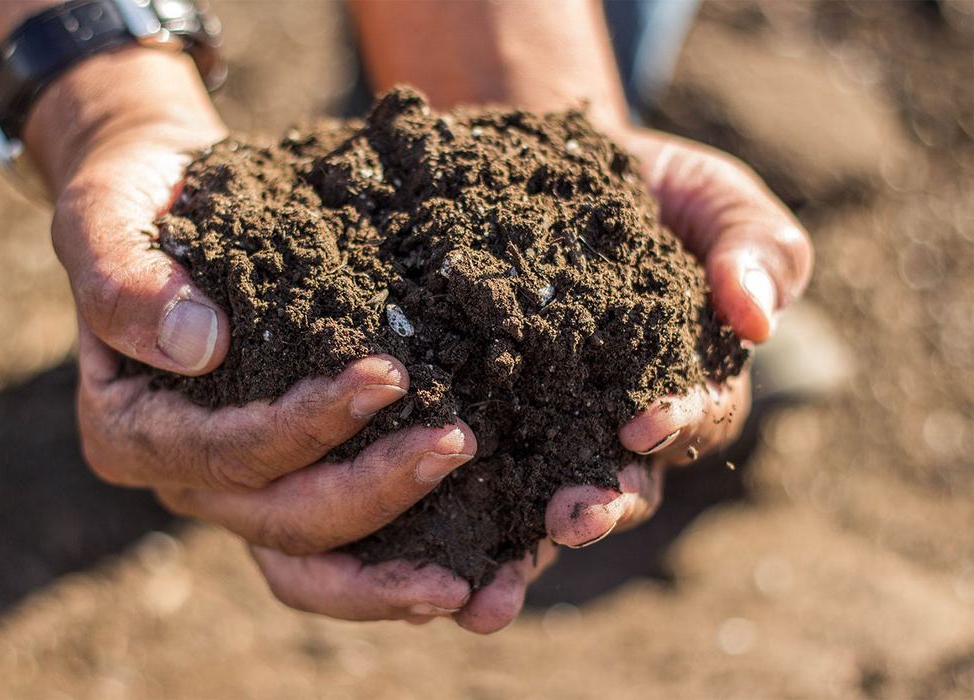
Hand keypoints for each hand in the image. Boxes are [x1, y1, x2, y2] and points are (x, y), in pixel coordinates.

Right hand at [28, 49, 479, 621]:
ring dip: (389, 572)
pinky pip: (340, 546)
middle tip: (458, 444)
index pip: (229, 450)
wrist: (173, 205)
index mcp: (131, 431)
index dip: (309, 426)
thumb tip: (199, 347)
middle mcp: (188, 478)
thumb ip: (125, 281)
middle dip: (374, 493)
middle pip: (283, 521)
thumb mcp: (105, 217)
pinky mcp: (291, 479)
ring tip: (468, 570)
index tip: (388, 377)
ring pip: (311, 564)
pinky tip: (470, 560)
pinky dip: (396, 564)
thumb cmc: (136, 204)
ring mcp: (241, 490)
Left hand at [441, 127, 812, 632]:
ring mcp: (547, 432)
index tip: (642, 424)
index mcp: (685, 381)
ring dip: (518, 559)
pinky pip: (469, 485)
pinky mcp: (482, 425)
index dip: (676, 423)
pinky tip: (418, 563)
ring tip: (483, 602)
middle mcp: (615, 427)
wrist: (549, 168)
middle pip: (618, 486)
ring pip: (539, 510)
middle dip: (598, 508)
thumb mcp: (711, 199)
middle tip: (573, 519)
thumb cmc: (646, 188)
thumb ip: (752, 247)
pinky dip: (449, 530)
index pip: (695, 417)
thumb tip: (759, 318)